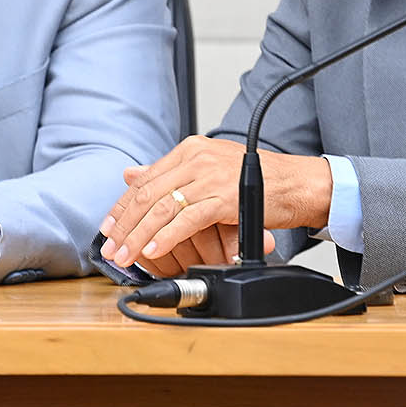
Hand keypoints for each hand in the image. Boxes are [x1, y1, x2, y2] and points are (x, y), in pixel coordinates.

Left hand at [98, 136, 330, 271]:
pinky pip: (186, 219)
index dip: (121, 206)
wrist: (298, 183)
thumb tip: (131, 173)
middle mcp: (196, 158)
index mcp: (190, 150)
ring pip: (161, 208)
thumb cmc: (258, 180)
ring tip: (126, 257)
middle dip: (124, 226)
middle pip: (147, 195)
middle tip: (109, 249)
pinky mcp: (224, 197)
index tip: (107, 228)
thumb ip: (171, 173)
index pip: (144, 180)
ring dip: (139, 236)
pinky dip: (166, 237)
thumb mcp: (209, 169)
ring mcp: (210, 176)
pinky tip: (153, 251)